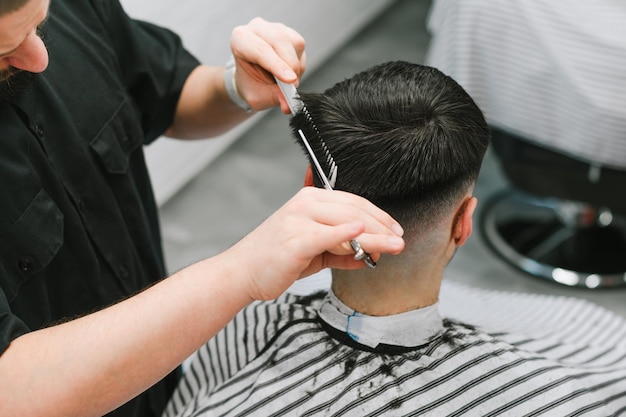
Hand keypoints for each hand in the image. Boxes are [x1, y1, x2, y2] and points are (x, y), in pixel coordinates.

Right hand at [223, 187, 404, 300]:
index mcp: (310, 199)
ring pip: (347, 222)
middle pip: (354, 209)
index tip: (396, 229)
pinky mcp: (294, 240)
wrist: (243, 272)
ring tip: (394, 245)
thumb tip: (370, 256)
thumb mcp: (315, 252)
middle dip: (382, 226)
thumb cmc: (277, 260)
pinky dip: (345, 233)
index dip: (379, 215)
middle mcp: (304, 204)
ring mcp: (298, 220)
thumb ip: (342, 250)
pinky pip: (325, 235)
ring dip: (375, 235)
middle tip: (400, 239)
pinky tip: (361, 235)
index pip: (353, 201)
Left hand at [229, 17, 305, 113]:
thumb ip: (273, 98)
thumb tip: (288, 103)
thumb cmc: (251, 83)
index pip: (261, 50)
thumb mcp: (257, 97)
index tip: (291, 80)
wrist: (252, 77)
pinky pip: (299, 46)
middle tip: (293, 87)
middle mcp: (256, 28)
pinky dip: (298, 63)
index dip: (277, 66)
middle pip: (280, 42)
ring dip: (295, 66)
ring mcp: (274, 27)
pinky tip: (289, 70)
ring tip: (286, 80)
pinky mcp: (288, 32)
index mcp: (240, 39)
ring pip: (293, 43)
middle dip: (290, 67)